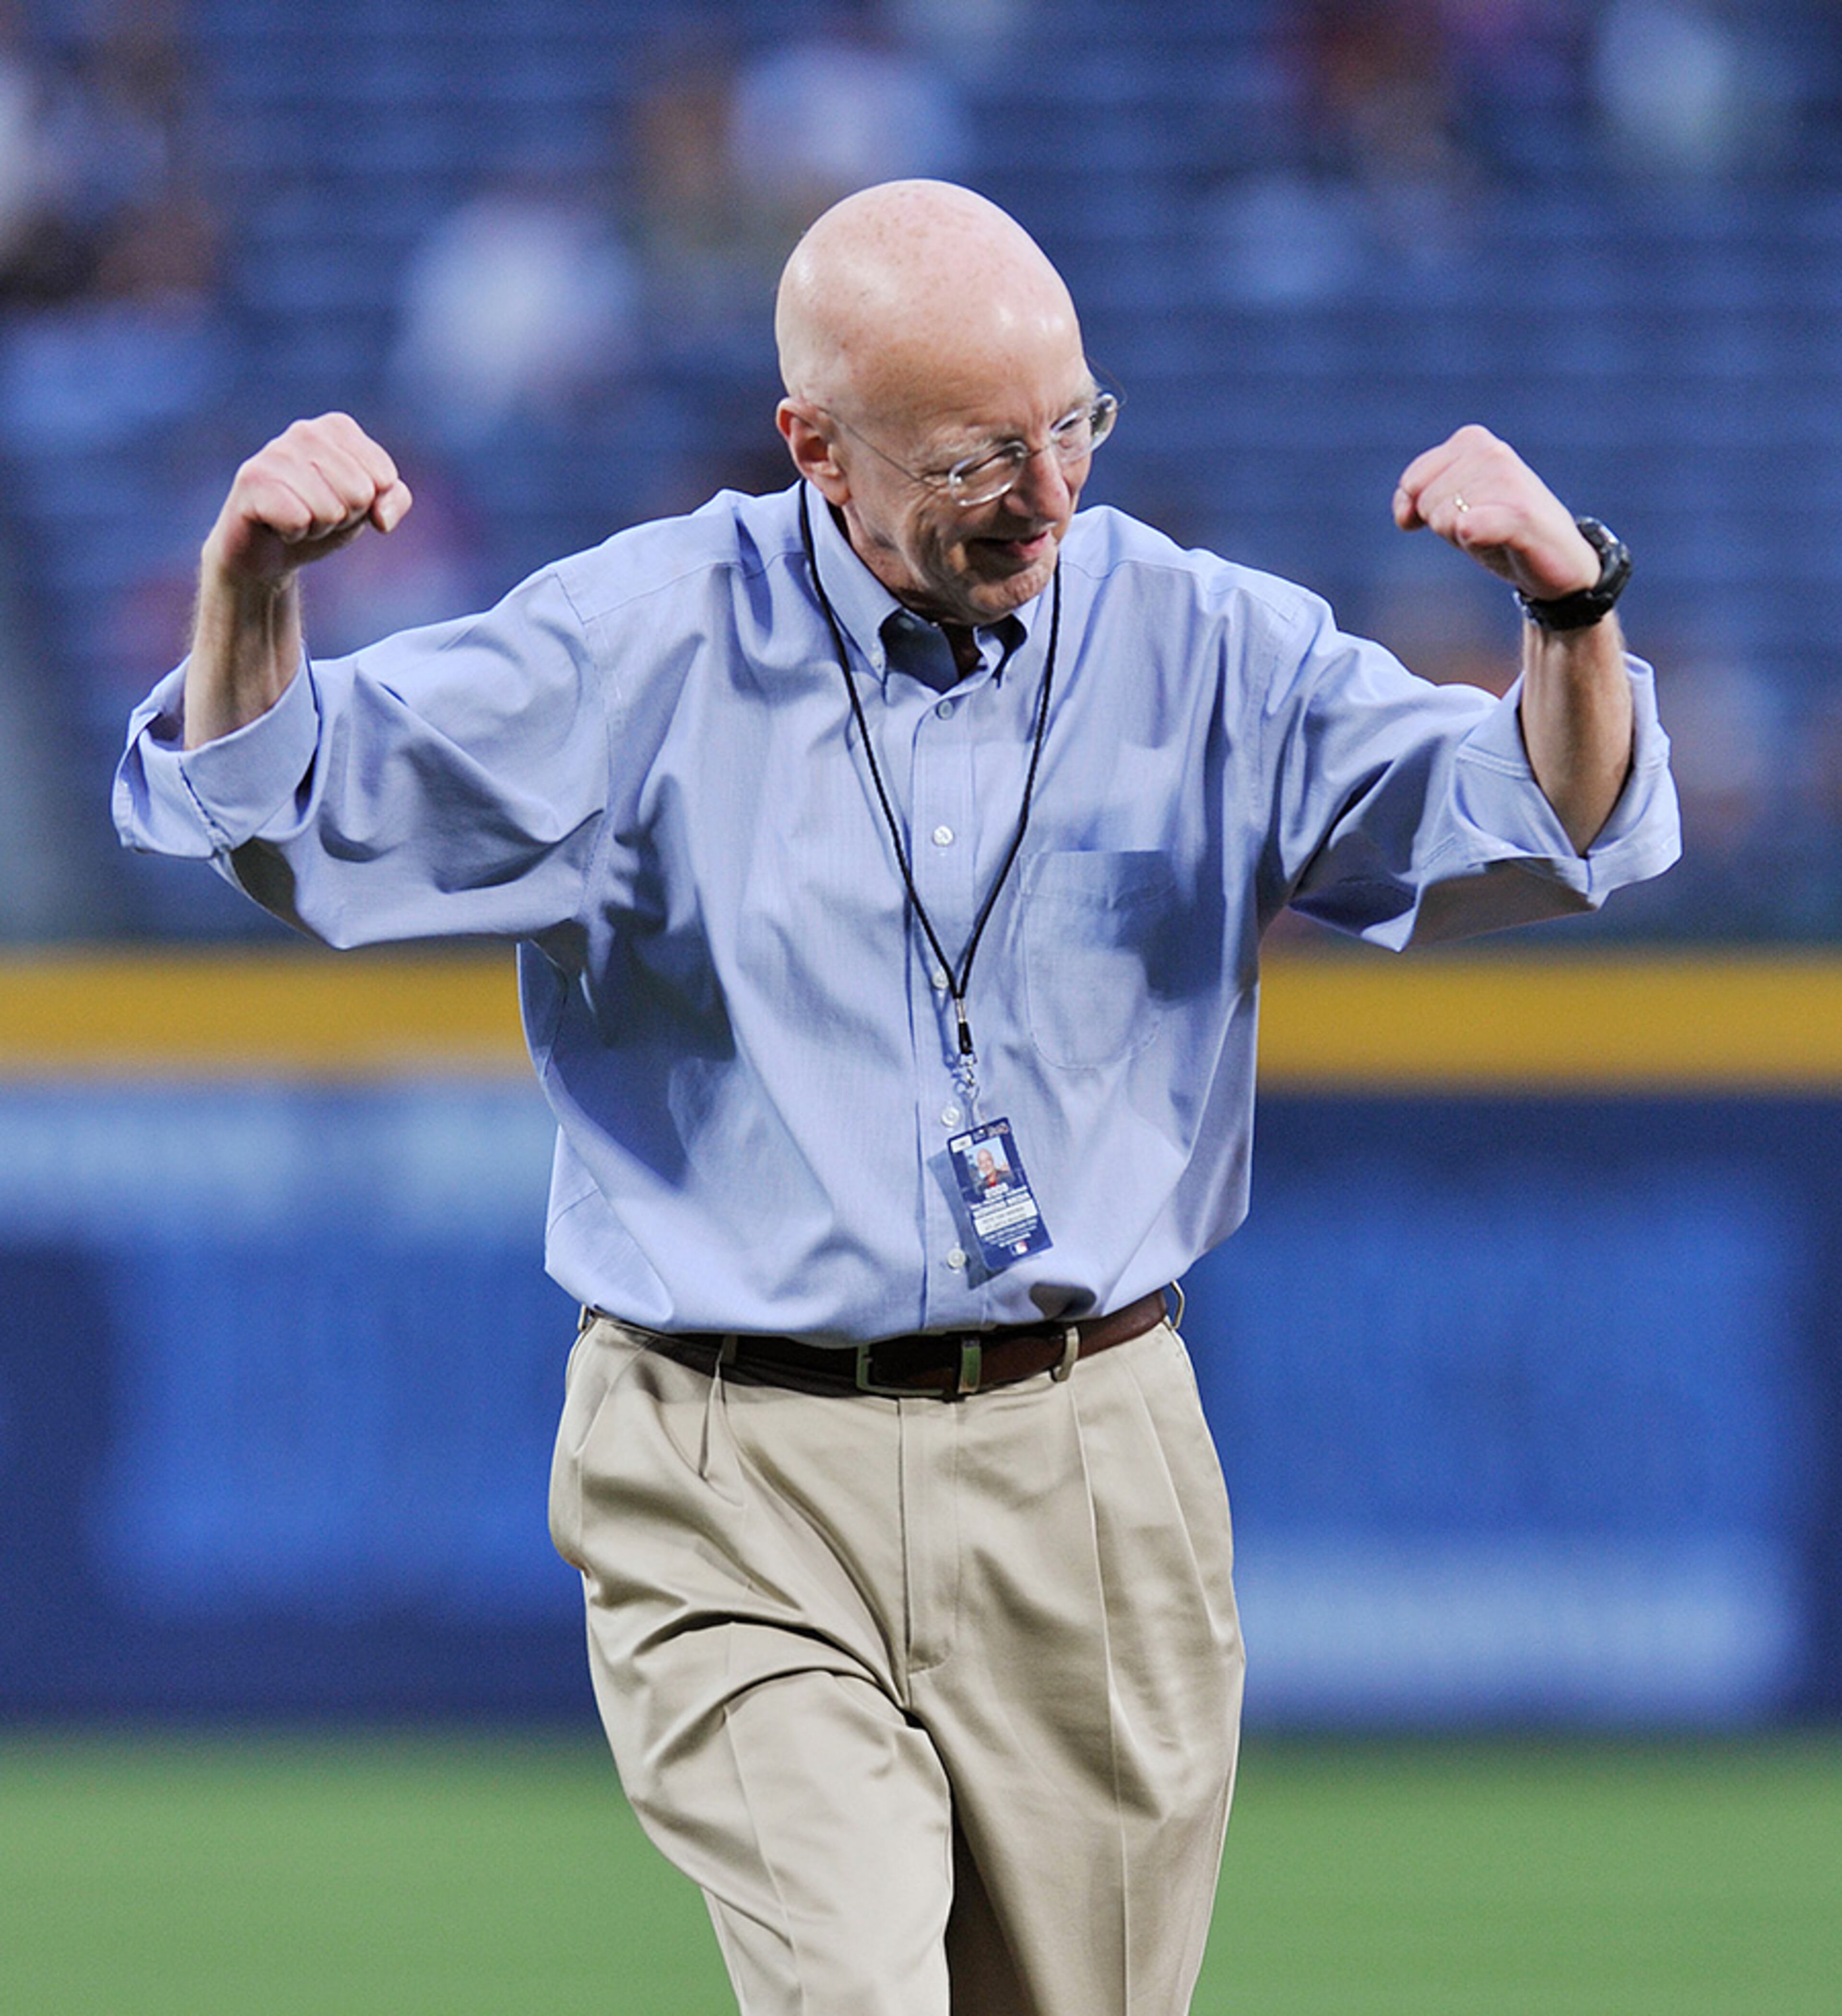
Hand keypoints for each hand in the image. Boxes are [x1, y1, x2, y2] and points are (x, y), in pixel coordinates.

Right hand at [203, 412, 411, 586]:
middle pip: (359, 493)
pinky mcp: (251, 479)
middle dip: (344, 516)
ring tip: (298, 518)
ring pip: (331, 509)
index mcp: (337, 428)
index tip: (342, 501)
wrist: (269, 549)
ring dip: (318, 527)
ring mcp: (275, 452)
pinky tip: (278, 525)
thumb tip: (381, 515)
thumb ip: (395, 500)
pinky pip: (298, 519)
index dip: (368, 504)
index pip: (383, 477)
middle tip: (317, 513)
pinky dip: (294, 534)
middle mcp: (305, 431)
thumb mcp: (368, 508)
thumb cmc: (321, 519)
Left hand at [1392, 424, 1597, 602]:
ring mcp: (1508, 481)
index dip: (1420, 511)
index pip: (1412, 482)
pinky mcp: (1520, 514)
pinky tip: (1497, 539)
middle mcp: (1492, 452)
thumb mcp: (1452, 506)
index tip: (1455, 515)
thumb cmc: (1499, 529)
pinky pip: (1469, 526)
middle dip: (1446, 525)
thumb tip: (1404, 514)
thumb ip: (1416, 500)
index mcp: (1473, 441)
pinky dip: (1475, 539)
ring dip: (1463, 538)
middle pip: (1426, 503)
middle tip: (1483, 525)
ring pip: (1443, 520)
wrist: (1559, 560)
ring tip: (1496, 533)